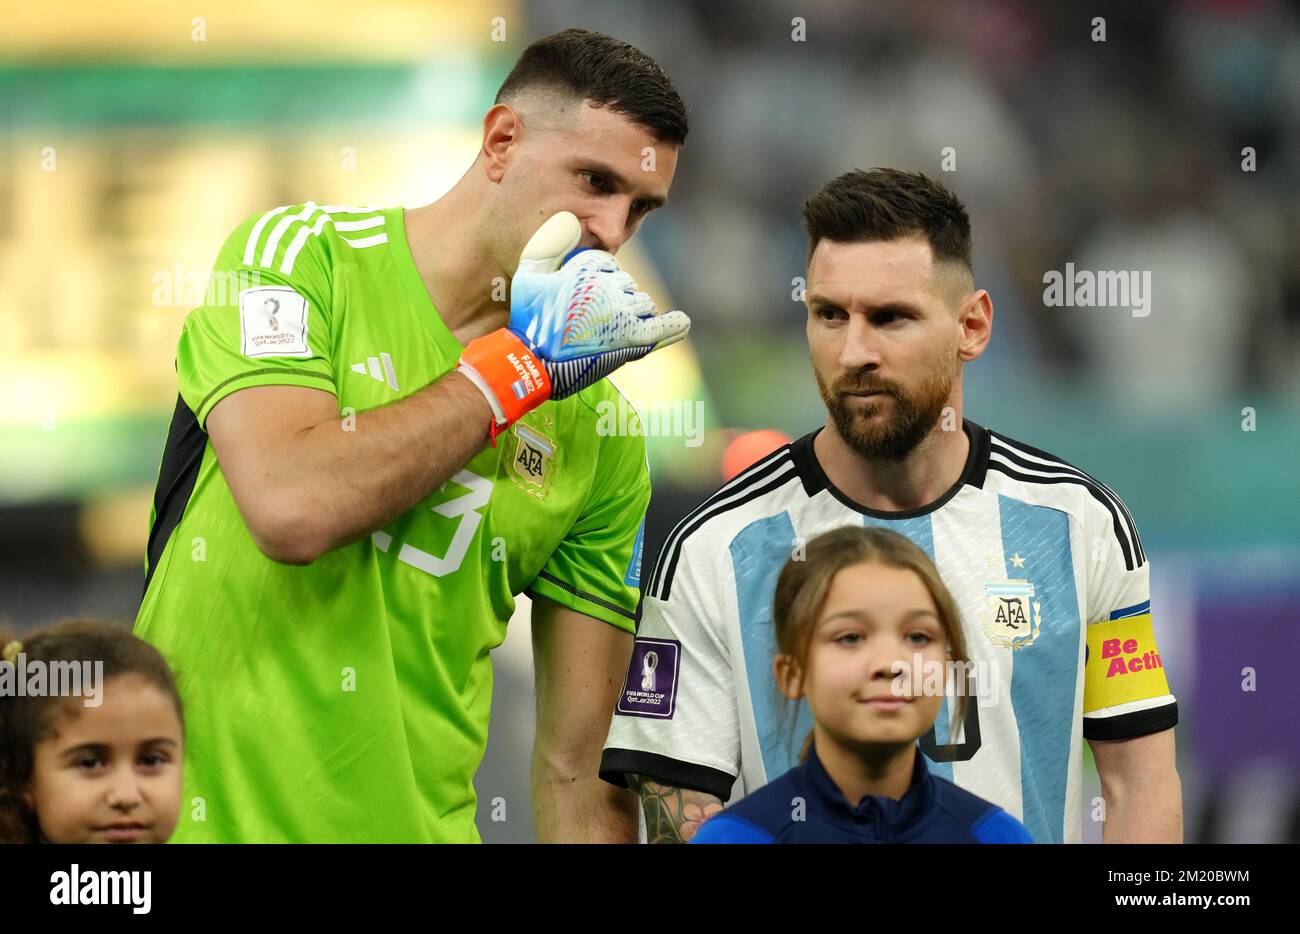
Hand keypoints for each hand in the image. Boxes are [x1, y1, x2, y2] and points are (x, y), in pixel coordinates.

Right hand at [509, 212, 690, 399]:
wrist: (534, 363)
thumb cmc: (528, 320)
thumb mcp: (528, 274)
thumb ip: (549, 243)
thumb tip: (571, 219)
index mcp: (587, 268)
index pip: (606, 264)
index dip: (595, 278)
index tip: (581, 298)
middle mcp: (608, 287)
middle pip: (626, 284)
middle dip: (614, 297)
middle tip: (590, 320)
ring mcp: (622, 313)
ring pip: (641, 304)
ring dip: (631, 313)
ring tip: (607, 331)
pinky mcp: (631, 339)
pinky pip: (662, 327)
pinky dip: (673, 325)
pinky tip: (681, 322)